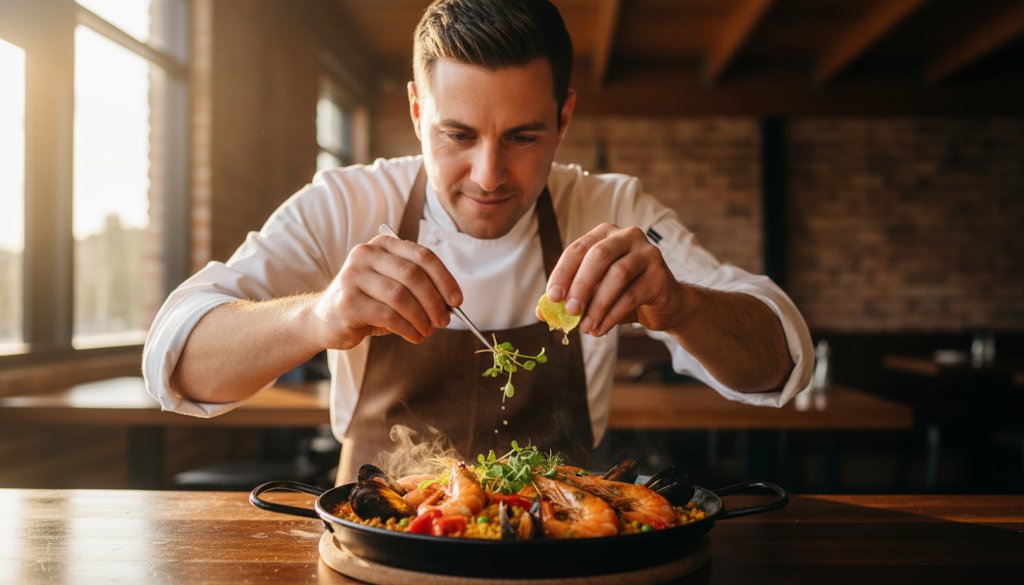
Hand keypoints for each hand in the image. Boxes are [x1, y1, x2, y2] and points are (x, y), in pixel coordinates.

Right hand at [313, 235, 461, 348]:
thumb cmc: (368, 303)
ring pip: (401, 296)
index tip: (456, 300)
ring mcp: (353, 276)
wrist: (325, 319)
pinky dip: (407, 328)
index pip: (422, 256)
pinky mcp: (347, 302)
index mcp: (383, 244)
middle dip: (434, 301)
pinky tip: (414, 336)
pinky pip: (388, 316)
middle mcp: (366, 254)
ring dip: (421, 318)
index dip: (444, 279)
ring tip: (427, 331)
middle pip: (413, 275)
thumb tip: (451, 303)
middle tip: (444, 321)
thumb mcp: (394, 287)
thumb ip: (419, 288)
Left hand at [540, 223, 684, 335]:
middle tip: (569, 311)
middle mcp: (627, 236)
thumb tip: (541, 312)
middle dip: (580, 285)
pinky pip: (633, 294)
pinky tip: (601, 329)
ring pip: (617, 275)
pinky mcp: (660, 274)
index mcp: (604, 234)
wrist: (663, 304)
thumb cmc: (622, 294)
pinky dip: (613, 315)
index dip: (562, 273)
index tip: (552, 297)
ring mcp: (647, 253)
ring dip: (598, 304)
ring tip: (586, 327)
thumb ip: (569, 298)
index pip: (577, 249)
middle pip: (599, 256)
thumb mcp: (593, 294)